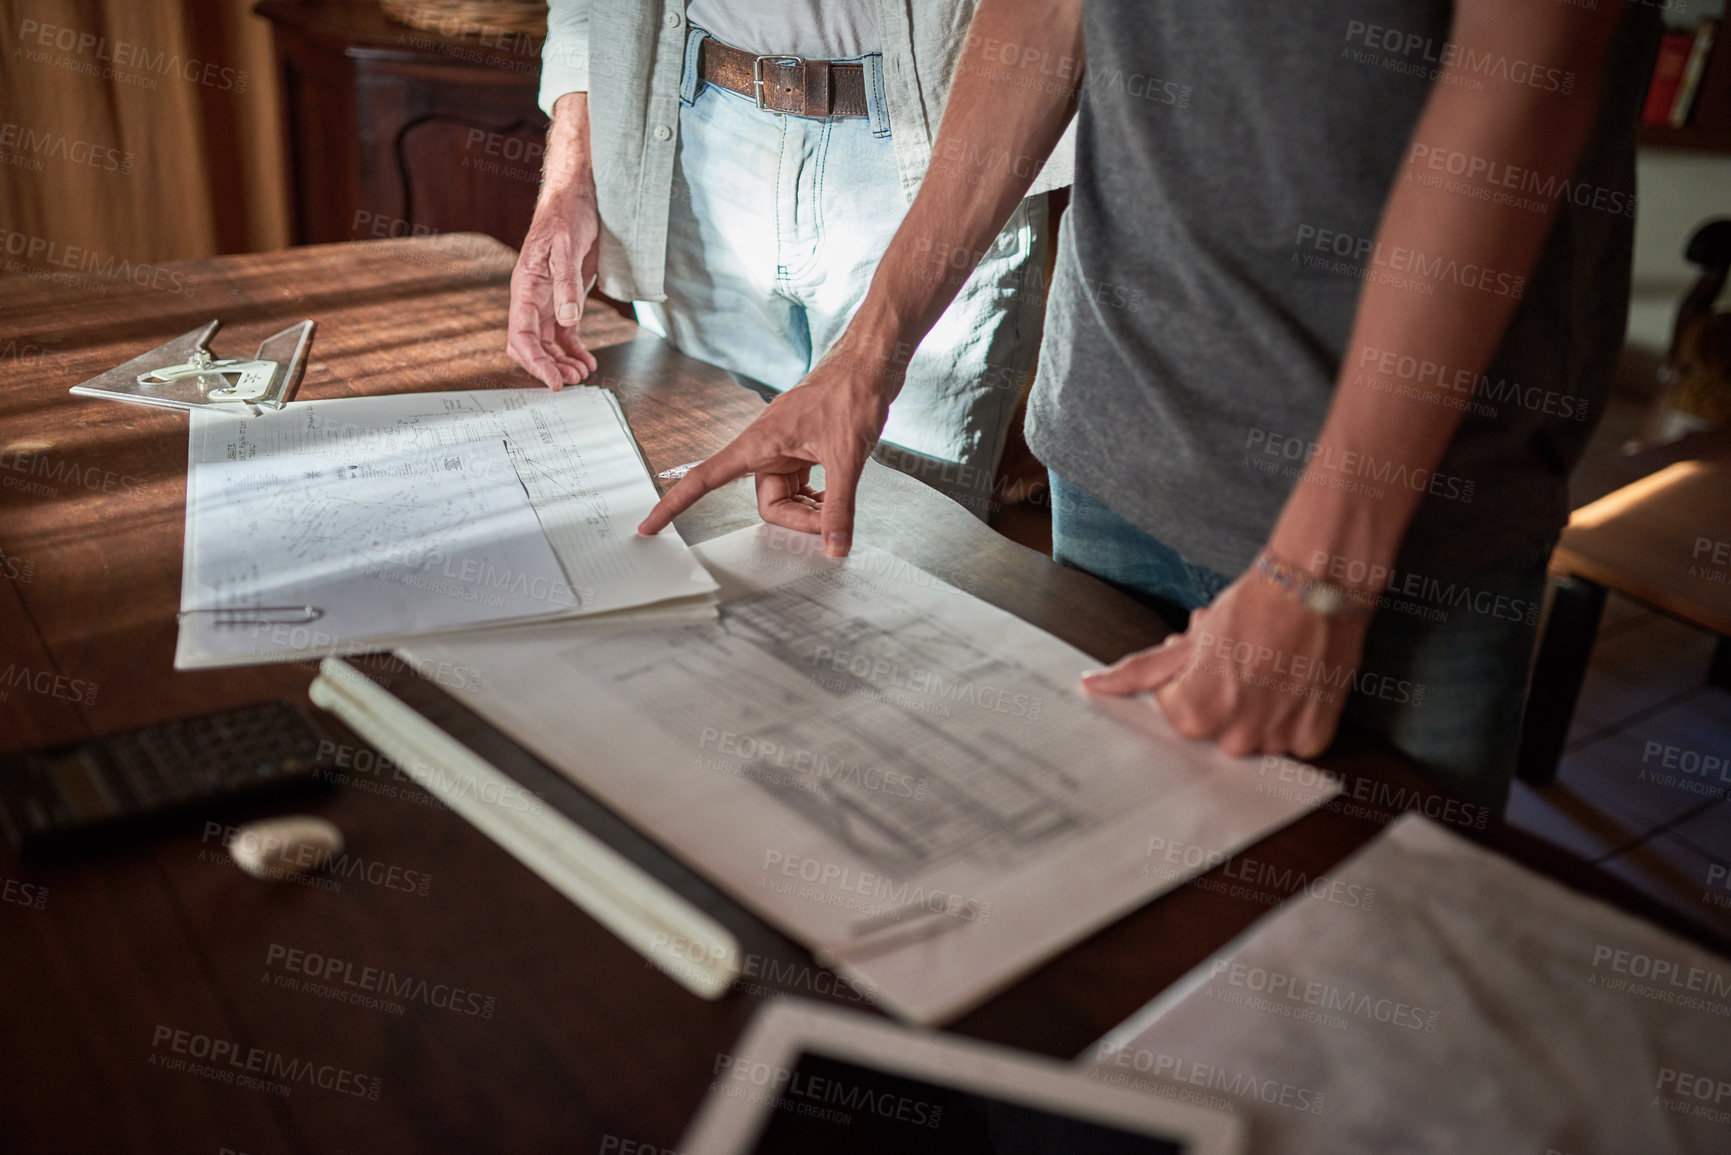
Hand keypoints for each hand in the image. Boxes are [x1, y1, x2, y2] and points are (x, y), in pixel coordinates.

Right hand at [506, 185, 600, 389]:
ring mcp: (549, 301)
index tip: (554, 382)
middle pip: (531, 346)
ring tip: (583, 374)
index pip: (522, 336)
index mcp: (525, 288)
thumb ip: (567, 285)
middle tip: (573, 381)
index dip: (536, 362)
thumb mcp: (567, 247)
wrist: (577, 197)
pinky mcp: (566, 299)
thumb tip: (568, 321)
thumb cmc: (565, 215)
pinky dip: (574, 350)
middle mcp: (533, 299)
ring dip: (563, 362)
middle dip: (549, 367)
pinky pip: (565, 334)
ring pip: (548, 344)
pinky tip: (588, 361)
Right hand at [637, 351, 896, 555]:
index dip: (674, 505)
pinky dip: (819, 498)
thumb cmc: (851, 392)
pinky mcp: (804, 449)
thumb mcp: (847, 457)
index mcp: (759, 443)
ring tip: (838, 504)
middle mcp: (766, 447)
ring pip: (786, 498)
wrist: (871, 364)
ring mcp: (786, 449)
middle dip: (798, 518)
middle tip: (829, 521)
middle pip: (768, 504)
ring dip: (811, 509)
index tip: (648, 526)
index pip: (703, 478)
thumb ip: (839, 509)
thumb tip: (835, 547)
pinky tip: (838, 496)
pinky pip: (800, 486)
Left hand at [1081, 572, 1373, 758]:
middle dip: (1220, 696)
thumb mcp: (1186, 642)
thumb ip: (1138, 672)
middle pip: (1213, 726)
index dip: (1188, 680)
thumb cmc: (1247, 609)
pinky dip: (1291, 716)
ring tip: (1268, 667)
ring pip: (1253, 735)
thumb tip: (1090, 685)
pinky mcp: (1312, 740)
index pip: (1174, 711)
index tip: (1206, 659)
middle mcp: (1234, 740)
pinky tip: (1292, 683)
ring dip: (1255, 709)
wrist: (1313, 589)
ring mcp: (1275, 743)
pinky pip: (1290, 740)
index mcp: (1194, 716)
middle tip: (1239, 660)